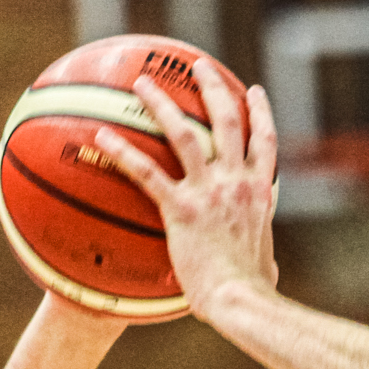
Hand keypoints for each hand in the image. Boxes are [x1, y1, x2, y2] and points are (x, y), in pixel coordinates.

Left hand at [94, 60, 279, 318]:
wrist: (241, 302)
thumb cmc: (253, 292)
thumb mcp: (266, 266)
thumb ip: (264, 255)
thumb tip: (267, 268)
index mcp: (259, 195)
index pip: (265, 143)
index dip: (260, 113)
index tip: (253, 92)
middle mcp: (237, 184)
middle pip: (227, 121)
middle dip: (212, 88)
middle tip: (198, 66)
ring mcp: (209, 193)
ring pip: (184, 133)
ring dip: (161, 103)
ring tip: (142, 83)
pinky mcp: (181, 209)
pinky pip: (146, 172)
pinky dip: (122, 152)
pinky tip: (101, 136)